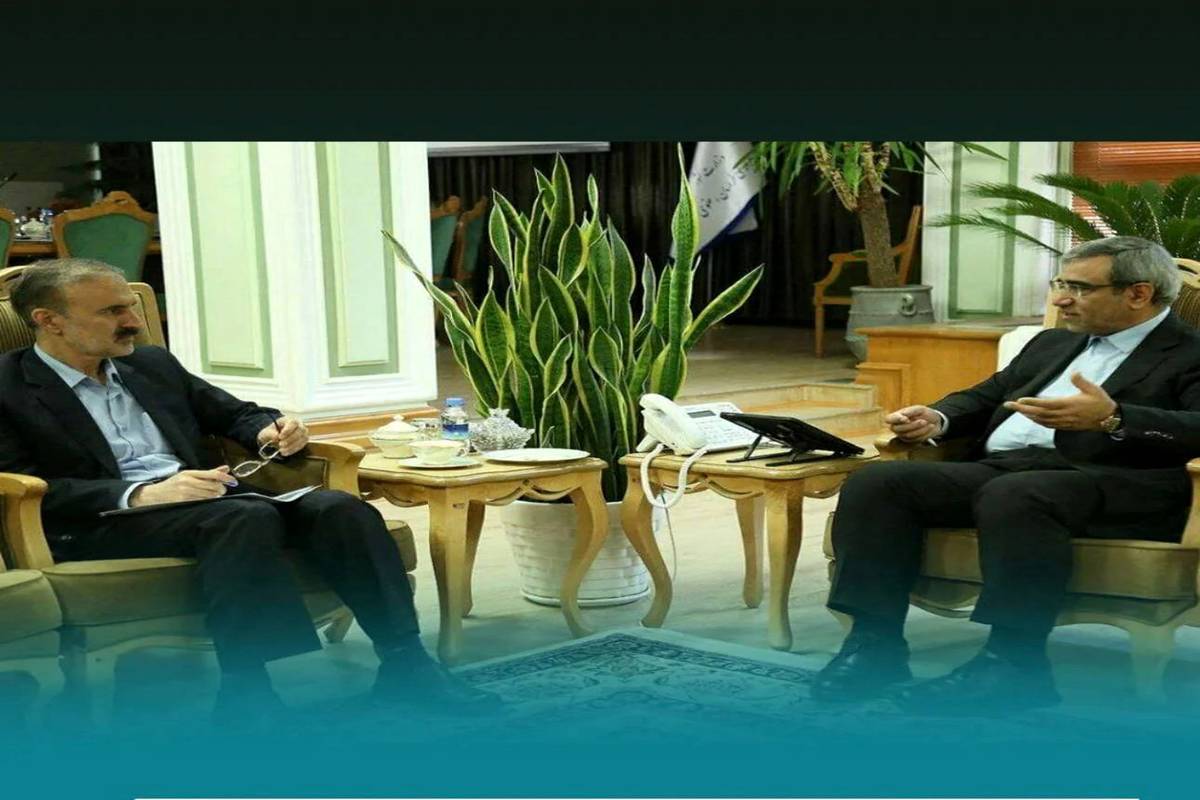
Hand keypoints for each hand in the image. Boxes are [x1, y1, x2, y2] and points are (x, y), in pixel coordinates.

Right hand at [130, 466, 237, 506]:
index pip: (213, 475)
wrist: (154, 495)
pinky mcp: (184, 503)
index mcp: (190, 473)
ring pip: (210, 496)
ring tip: (212, 496)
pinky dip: (208, 503)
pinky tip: (206, 502)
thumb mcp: (189, 475)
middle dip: (221, 489)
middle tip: (221, 490)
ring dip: (215, 497)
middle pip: (214, 487)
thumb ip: (209, 473)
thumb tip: (226, 469)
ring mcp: (186, 493)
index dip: (226, 478)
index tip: (234, 481)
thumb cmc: (173, 485)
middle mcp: (188, 482)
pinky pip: (202, 503)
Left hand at [256, 415, 308, 455]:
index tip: (280, 437)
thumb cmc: (272, 432)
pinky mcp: (304, 441)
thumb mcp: (267, 431)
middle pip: (300, 430)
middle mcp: (299, 424)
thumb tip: (276, 436)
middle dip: (290, 439)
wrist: (276, 436)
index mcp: (290, 419)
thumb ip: (270, 433)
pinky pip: (301, 446)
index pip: (293, 422)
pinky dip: (293, 450)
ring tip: (282, 450)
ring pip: (302, 439)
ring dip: (292, 446)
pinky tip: (285, 453)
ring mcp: (303, 433)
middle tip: (281, 444)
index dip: (288, 430)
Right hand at [885, 405, 943, 442]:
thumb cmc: (925, 413)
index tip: (905, 419)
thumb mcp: (919, 409)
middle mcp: (897, 426)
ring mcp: (903, 435)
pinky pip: (915, 439)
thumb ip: (911, 411)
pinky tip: (930, 427)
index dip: (895, 419)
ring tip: (928, 423)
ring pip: (907, 434)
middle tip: (924, 421)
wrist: (936, 421)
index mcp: (896, 416)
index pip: (888, 419)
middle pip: (897, 429)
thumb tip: (903, 414)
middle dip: (912, 425)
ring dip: (920, 429)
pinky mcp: (911, 440)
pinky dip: (924, 432)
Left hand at [1002, 372, 1117, 430]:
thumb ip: (1081, 382)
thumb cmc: (1101, 402)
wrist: (1109, 419)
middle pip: (1038, 413)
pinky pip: (1047, 425)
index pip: (1045, 404)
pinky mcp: (1065, 426)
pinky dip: (1037, 421)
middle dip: (1022, 409)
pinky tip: (1031, 418)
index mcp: (1068, 404)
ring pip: (1041, 420)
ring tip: (1016, 410)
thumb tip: (1073, 372)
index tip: (1019, 400)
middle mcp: (1063, 415)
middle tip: (1008, 405)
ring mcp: (1063, 422)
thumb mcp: (1094, 389)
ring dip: (1027, 415)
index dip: (1032, 403)